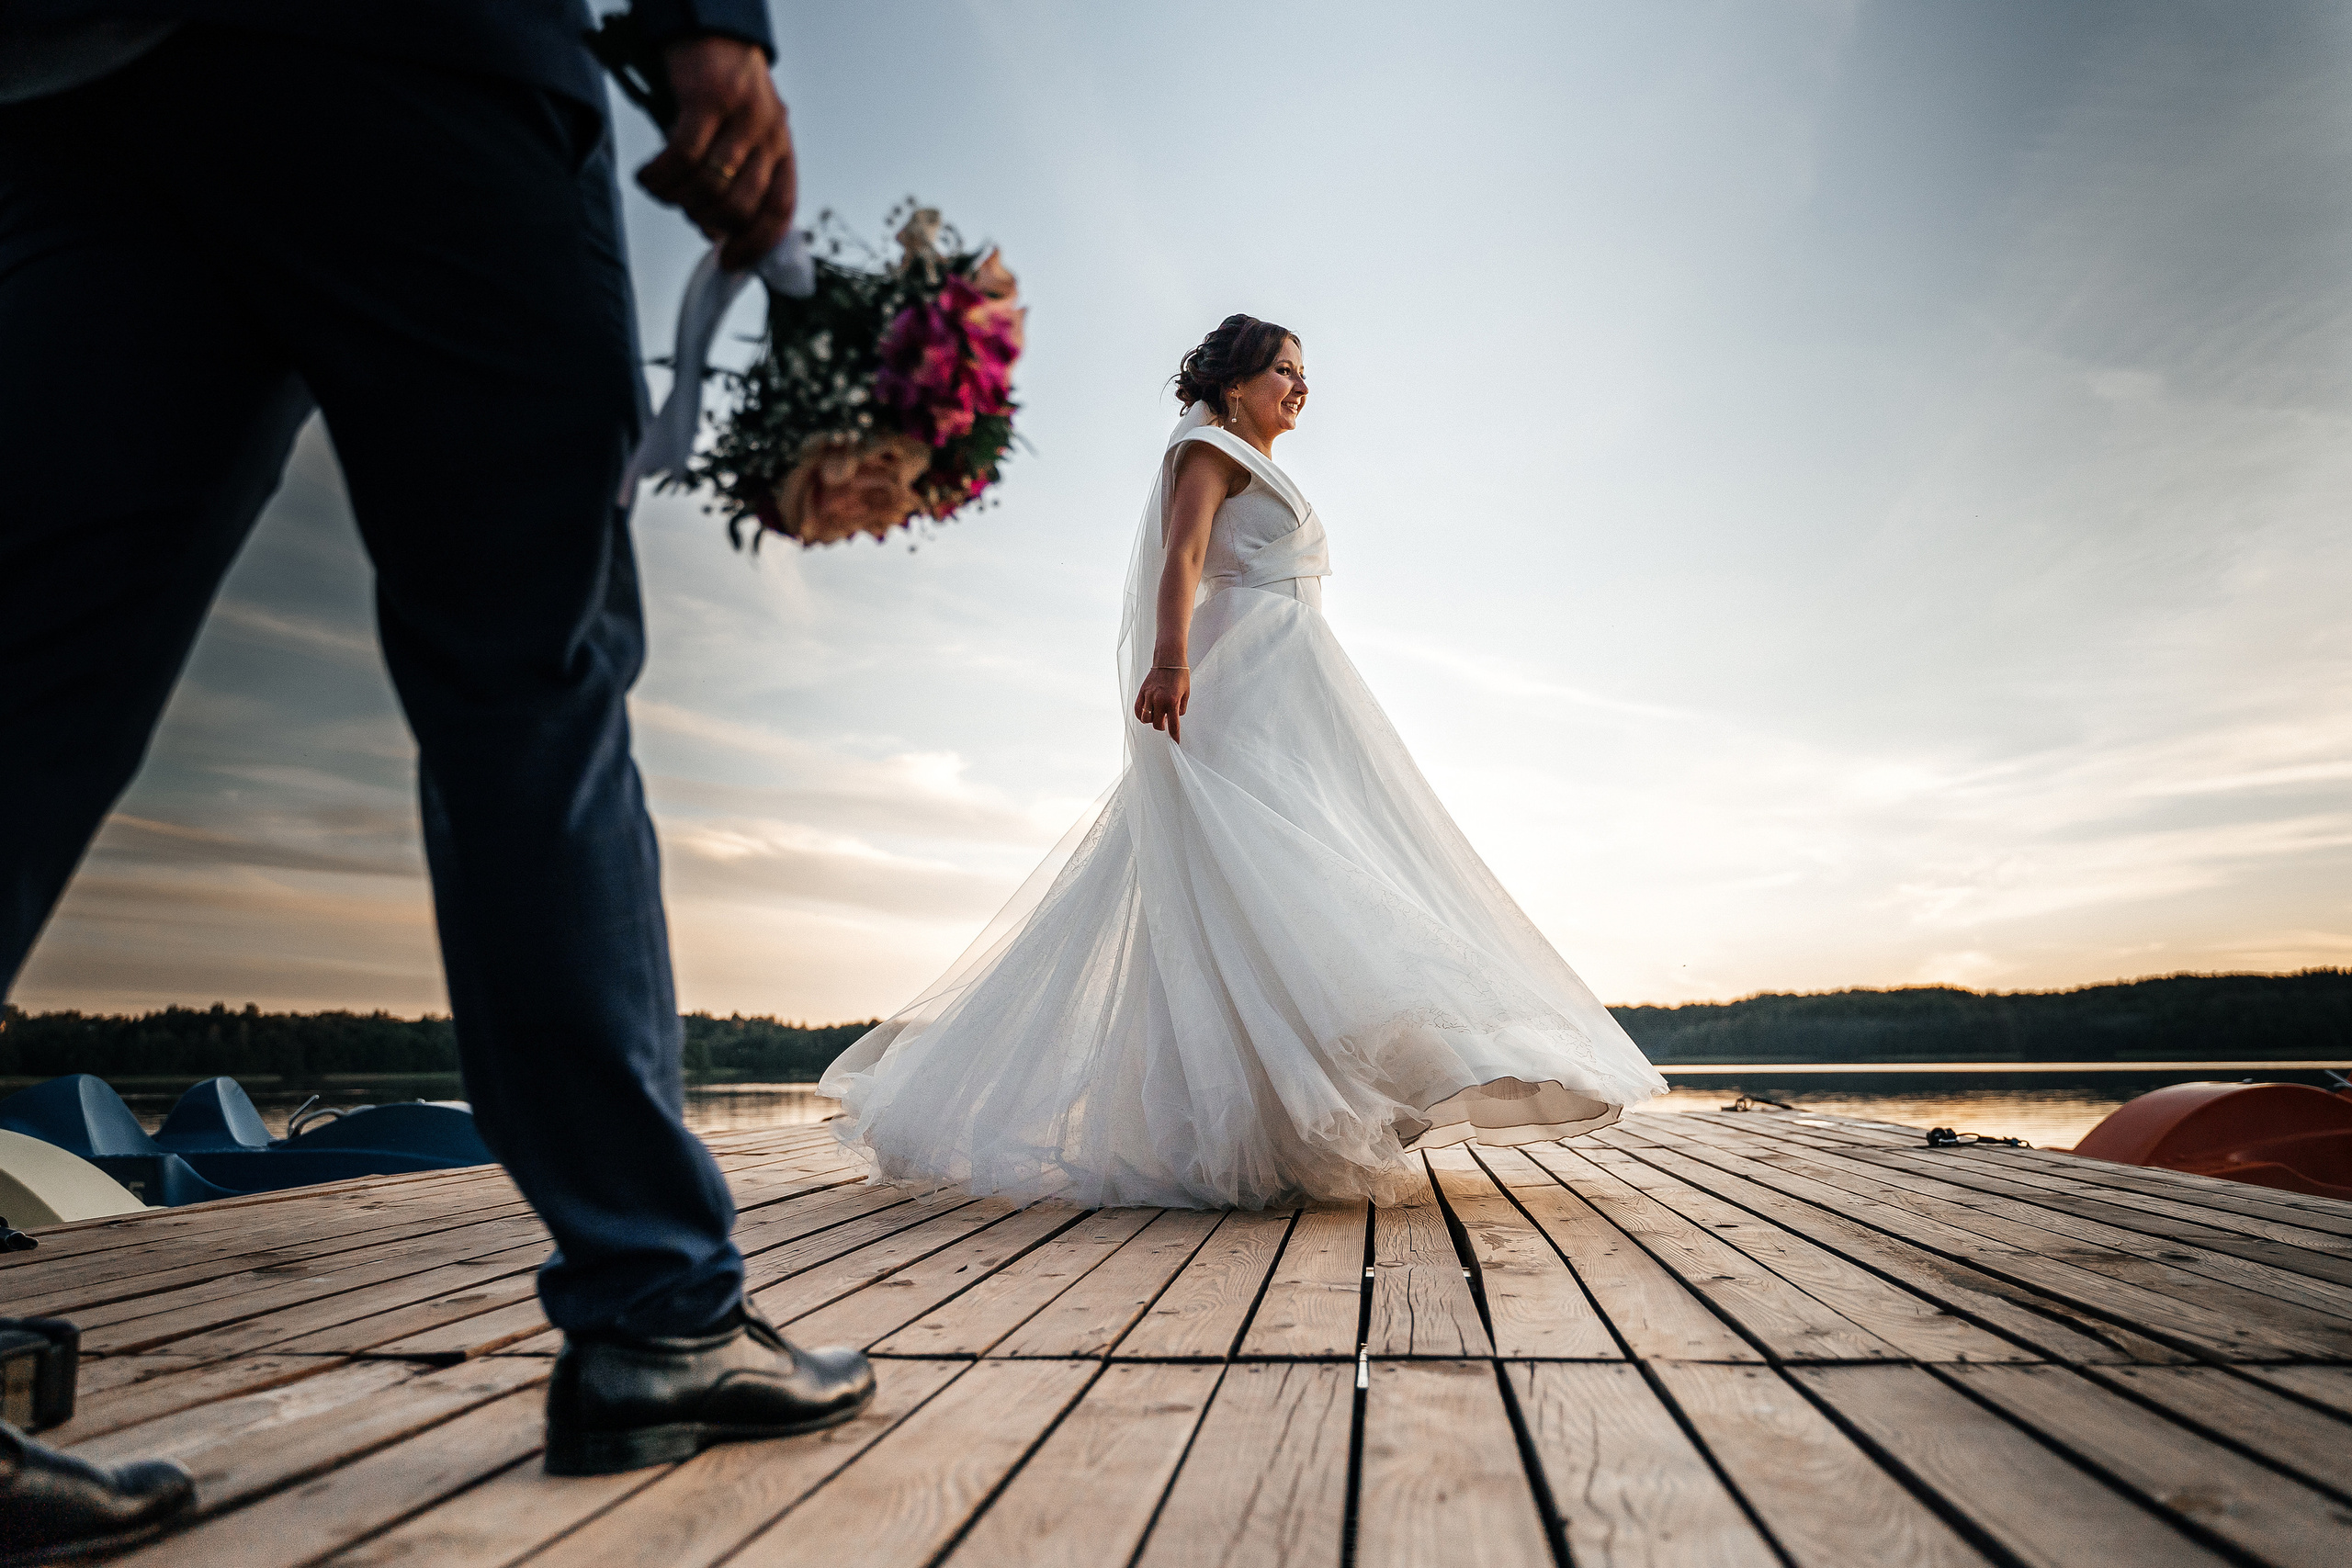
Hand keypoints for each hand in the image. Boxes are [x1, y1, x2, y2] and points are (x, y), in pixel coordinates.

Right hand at [636, 37, 795, 269]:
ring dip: (677, 198)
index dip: (756, 245)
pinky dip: (660, 175)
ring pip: (709, 186)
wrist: (712, 27)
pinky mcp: (708, 101)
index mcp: (782, 149)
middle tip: (683, 207)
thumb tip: (714, 233)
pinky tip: (648, 175)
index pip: (780, 211)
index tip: (730, 263)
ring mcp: (742, 117)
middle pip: (739, 205)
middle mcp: (769, 134)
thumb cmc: (723, 89)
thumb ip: (735, 182)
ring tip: (661, 188)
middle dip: (704, 218)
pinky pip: (682, 156)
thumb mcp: (742, 135)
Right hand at [1134, 668, 1189, 742]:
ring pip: (1145, 719)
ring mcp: (1149, 696)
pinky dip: (1140, 714)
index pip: (1173, 725)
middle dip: (1162, 727)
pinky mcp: (1142, 692)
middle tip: (1166, 721)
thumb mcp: (1186, 693)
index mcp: (1172, 701)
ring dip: (1151, 720)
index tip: (1176, 741)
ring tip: (1157, 714)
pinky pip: (1137, 709)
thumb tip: (1175, 717)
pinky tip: (1146, 713)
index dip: (1175, 736)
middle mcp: (1159, 700)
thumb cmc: (1180, 675)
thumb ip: (1181, 708)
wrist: (1169, 659)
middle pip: (1157, 725)